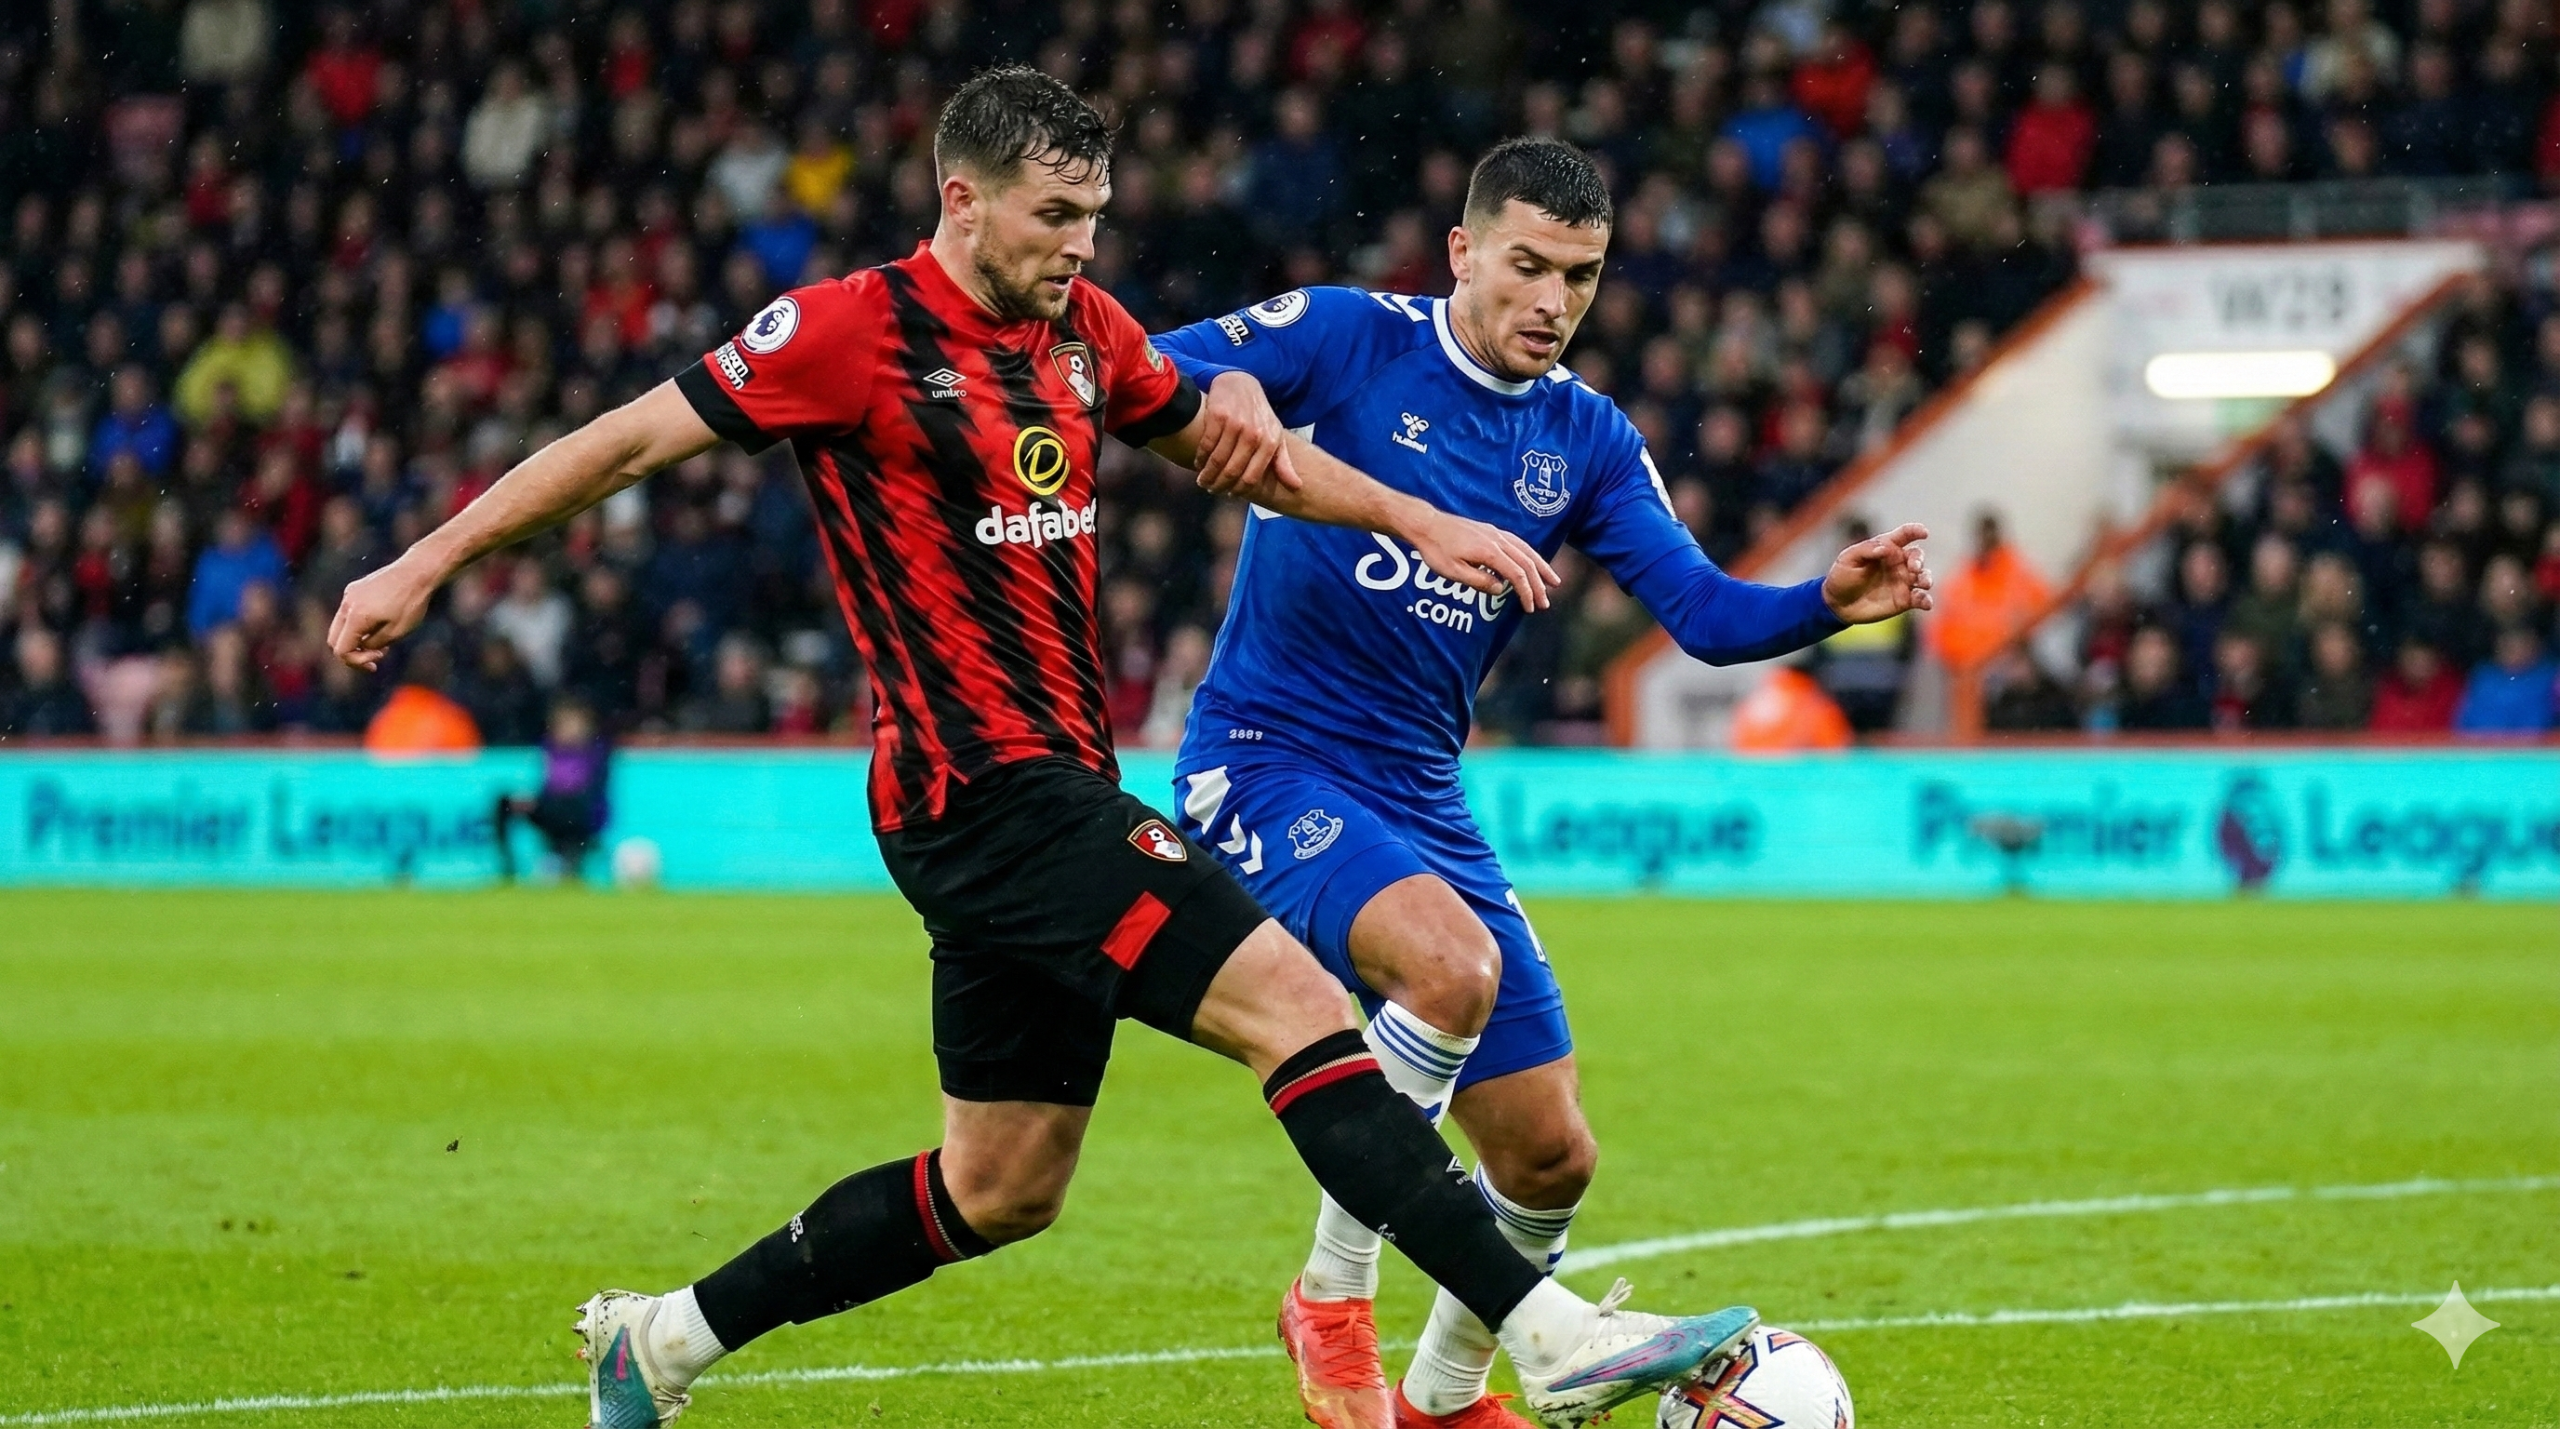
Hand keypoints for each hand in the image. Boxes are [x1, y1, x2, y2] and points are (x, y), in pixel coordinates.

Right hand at [327, 556, 441, 671]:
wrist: (418, 571)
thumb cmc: (411, 603)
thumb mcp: (396, 632)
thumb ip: (373, 644)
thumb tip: (361, 648)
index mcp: (355, 616)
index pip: (341, 649)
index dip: (357, 661)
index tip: (378, 660)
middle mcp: (347, 604)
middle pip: (334, 639)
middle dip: (352, 653)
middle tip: (376, 657)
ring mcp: (349, 594)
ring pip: (340, 626)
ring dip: (355, 638)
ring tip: (382, 641)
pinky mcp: (354, 588)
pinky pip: (348, 613)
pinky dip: (358, 624)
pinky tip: (379, 624)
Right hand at [1191, 371, 1301, 500]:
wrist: (1241, 384)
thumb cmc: (1259, 415)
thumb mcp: (1275, 436)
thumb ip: (1283, 463)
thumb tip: (1296, 487)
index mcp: (1270, 443)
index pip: (1251, 478)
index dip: (1237, 490)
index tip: (1229, 493)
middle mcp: (1254, 434)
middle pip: (1232, 472)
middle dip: (1218, 485)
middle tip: (1211, 488)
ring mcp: (1236, 424)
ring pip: (1217, 461)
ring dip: (1207, 475)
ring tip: (1203, 480)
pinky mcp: (1218, 416)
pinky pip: (1206, 445)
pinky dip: (1200, 458)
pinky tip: (1199, 462)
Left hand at [1403, 506, 1561, 612]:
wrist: (1426, 524)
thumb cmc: (1436, 549)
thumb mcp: (1453, 571)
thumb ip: (1478, 581)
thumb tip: (1500, 589)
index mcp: (1489, 551)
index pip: (1517, 574)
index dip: (1527, 592)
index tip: (1530, 608)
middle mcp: (1497, 539)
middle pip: (1527, 562)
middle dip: (1539, 584)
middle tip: (1545, 603)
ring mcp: (1496, 533)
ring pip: (1526, 550)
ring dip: (1541, 566)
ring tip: (1553, 581)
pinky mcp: (1491, 531)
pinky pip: (1518, 543)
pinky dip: (1530, 554)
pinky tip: (1532, 562)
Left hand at [1822, 521, 1932, 623]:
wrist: (1837, 604)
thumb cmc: (1841, 577)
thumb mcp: (1847, 559)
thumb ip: (1866, 550)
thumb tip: (1886, 548)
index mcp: (1886, 548)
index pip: (1904, 535)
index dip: (1915, 531)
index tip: (1923, 532)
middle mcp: (1898, 563)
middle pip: (1917, 556)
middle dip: (1919, 560)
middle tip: (1914, 567)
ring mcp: (1903, 581)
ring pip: (1923, 576)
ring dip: (1927, 578)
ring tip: (1924, 583)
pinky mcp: (1904, 600)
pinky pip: (1921, 599)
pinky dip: (1926, 600)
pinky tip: (1926, 604)